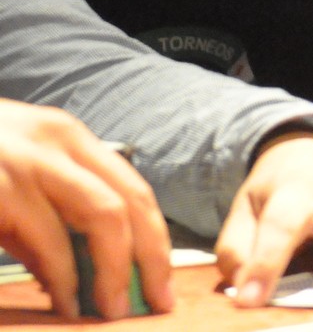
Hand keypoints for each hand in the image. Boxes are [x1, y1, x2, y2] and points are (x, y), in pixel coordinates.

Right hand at [0, 99, 173, 318]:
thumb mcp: (11, 181)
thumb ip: (48, 214)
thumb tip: (85, 270)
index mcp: (64, 135)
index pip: (133, 187)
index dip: (155, 238)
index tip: (163, 282)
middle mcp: (52, 140)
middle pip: (127, 202)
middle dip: (147, 259)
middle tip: (151, 304)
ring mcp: (23, 161)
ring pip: (100, 217)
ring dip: (111, 271)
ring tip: (108, 311)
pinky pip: (46, 241)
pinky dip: (62, 276)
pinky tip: (63, 300)